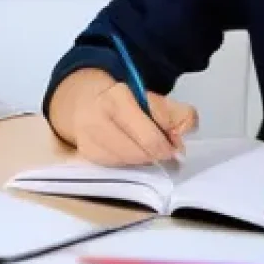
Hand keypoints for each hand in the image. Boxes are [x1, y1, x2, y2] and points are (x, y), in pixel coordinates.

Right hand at [68, 76, 197, 166]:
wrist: (81, 97)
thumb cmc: (121, 98)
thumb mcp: (149, 97)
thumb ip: (173, 113)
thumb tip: (181, 137)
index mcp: (117, 98)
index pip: (150, 137)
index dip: (168, 145)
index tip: (173, 144)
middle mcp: (98, 119)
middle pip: (140, 154)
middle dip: (156, 154)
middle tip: (162, 148)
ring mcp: (88, 138)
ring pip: (129, 163)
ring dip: (142, 159)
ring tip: (142, 146)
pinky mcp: (86, 153)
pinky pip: (117, 167)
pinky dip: (128, 162)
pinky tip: (127, 150)